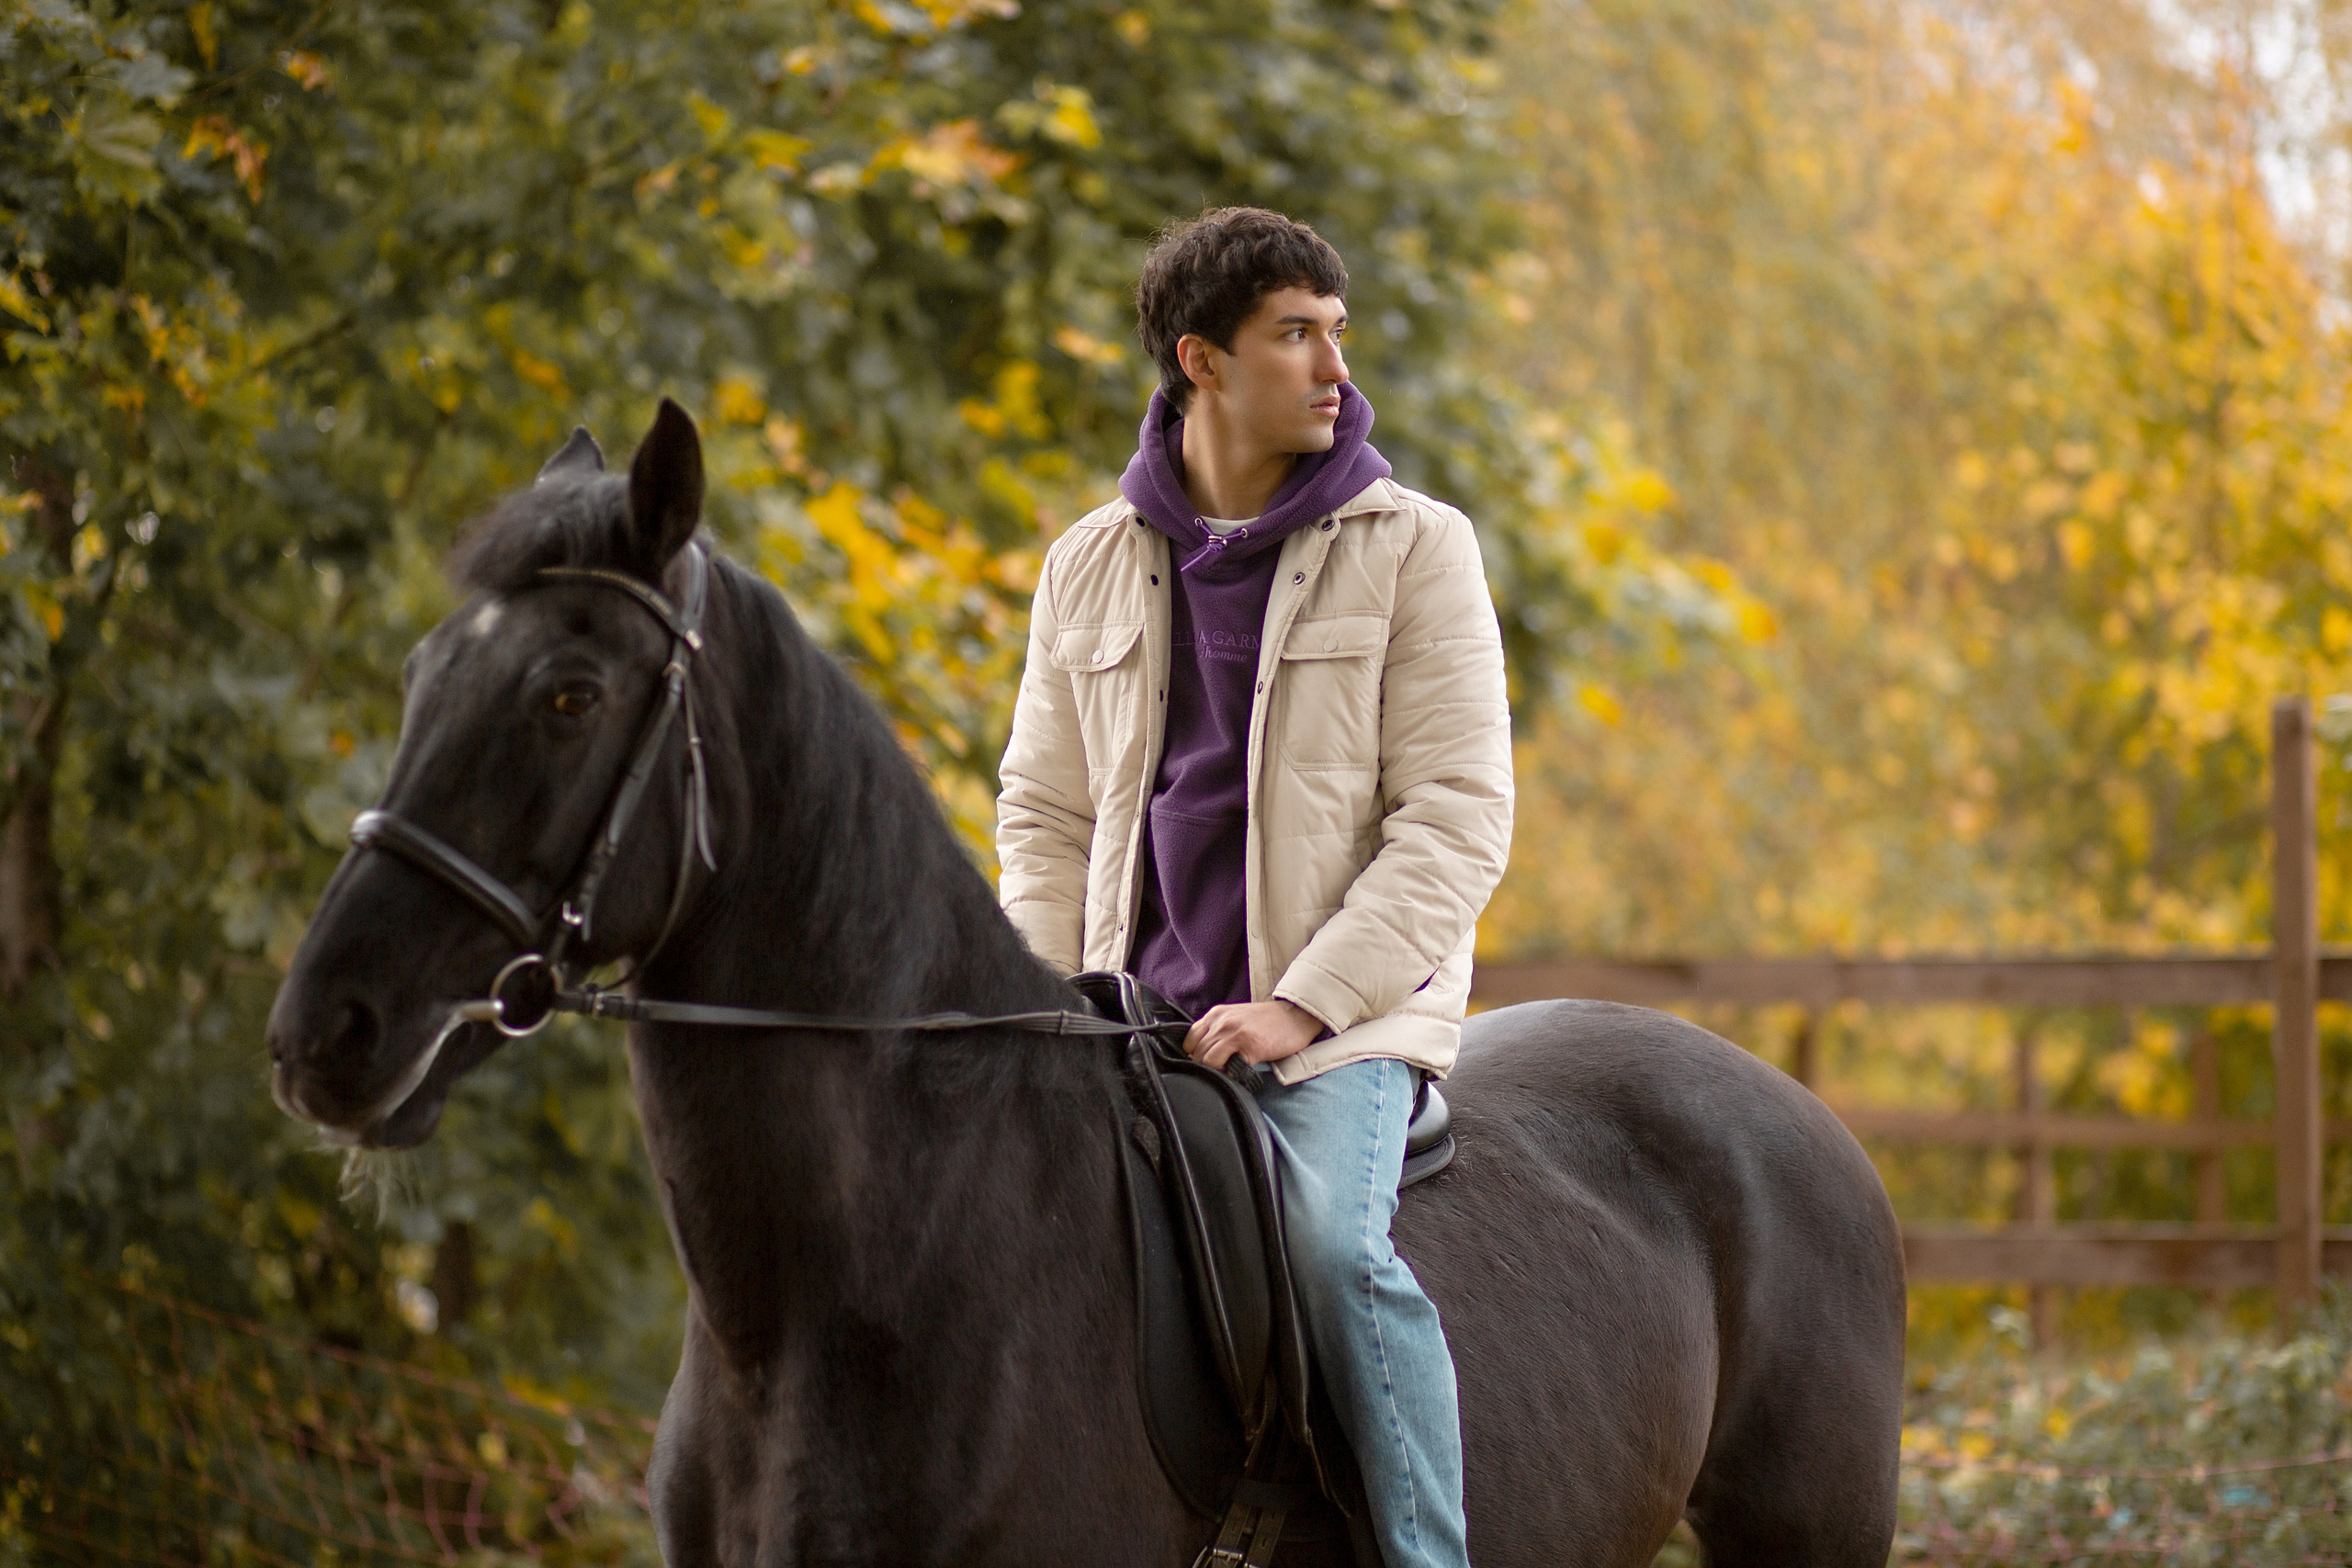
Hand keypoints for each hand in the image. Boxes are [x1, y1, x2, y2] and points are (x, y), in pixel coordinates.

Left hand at [1184, 999, 1323, 1070]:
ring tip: (1231, 1070)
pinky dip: (1232, 1074)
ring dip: (1217, 1070)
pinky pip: (1228, 1068)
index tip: (1205, 1061)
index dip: (1195, 1054)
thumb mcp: (1236, 1017)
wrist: (1296, 1016)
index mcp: (1217, 1014)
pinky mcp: (1250, 1047)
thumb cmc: (1268, 1021)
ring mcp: (1235, 1033)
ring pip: (1208, 1061)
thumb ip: (1218, 1030)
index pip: (1189, 1039)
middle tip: (1220, 1068)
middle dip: (1205, 1065)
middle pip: (1196, 1053)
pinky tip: (1242, 1070)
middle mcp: (1222, 1022)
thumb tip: (1201, 1053)